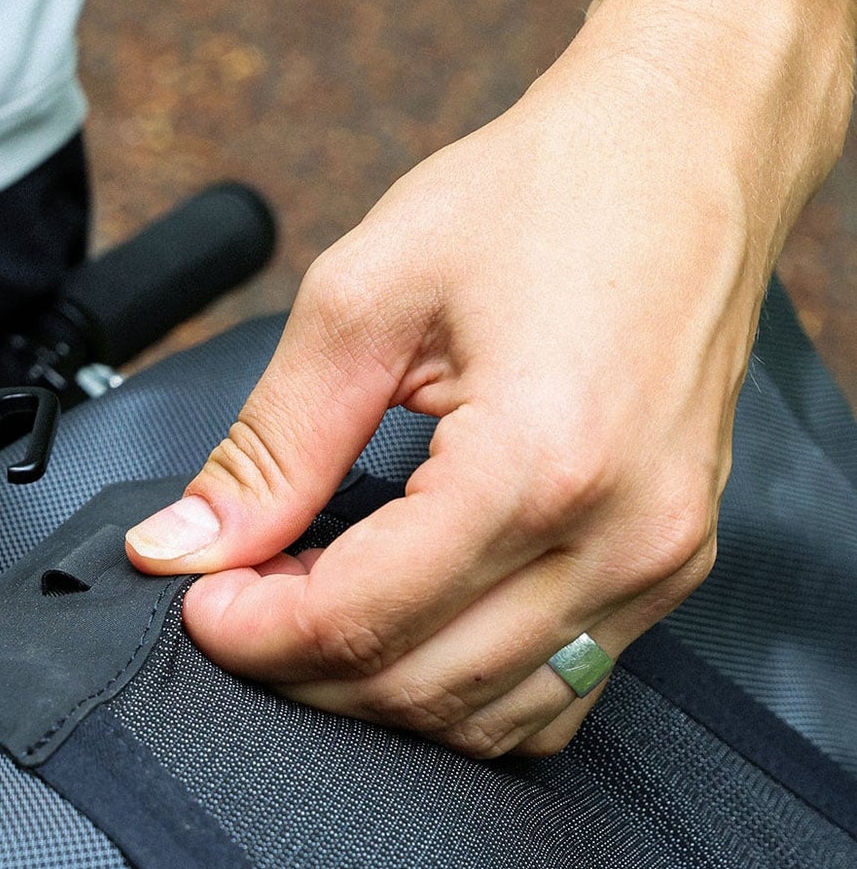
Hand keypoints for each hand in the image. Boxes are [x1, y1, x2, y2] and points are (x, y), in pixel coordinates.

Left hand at [121, 19, 796, 756]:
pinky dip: (462, 691)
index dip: (254, 634)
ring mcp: (659, 562)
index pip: (360, 621)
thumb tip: (181, 546)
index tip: (198, 600)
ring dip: (375, 692)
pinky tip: (403, 626)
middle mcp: (618, 535)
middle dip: (301, 669)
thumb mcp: (365, 299)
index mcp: (537, 463)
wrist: (686, 151)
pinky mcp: (673, 567)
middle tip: (242, 601)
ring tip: (312, 606)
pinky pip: (555, 695)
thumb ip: (269, 447)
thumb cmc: (543, 195)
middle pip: (418, 689)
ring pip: (487, 718)